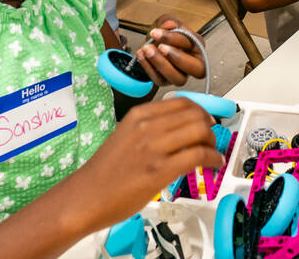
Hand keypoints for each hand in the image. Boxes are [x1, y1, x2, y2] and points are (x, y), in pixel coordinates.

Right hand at [73, 97, 222, 231]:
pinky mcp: (160, 170)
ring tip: (212, 154)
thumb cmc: (105, 172)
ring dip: (213, 143)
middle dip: (210, 127)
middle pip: (196, 114)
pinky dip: (212, 158)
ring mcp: (154, 147)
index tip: (206, 122)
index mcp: (139, 114)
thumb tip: (179, 129)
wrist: (86, 196)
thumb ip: (150, 128)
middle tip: (211, 140)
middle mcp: (148, 125)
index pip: (183, 102)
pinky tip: (212, 165)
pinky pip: (198, 155)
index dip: (201, 112)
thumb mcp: (126, 135)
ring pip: (200, 131)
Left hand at [135, 17, 206, 86]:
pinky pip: (160, 80)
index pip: (193, 44)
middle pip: (198, 69)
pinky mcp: (166, 81)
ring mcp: (181, 74)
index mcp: (198, 46)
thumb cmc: (165, 33)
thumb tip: (169, 25)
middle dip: (177, 58)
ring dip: (161, 64)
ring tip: (147, 49)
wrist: (153, 42)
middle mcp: (194, 63)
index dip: (174, 38)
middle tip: (160, 47)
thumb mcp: (167, 22)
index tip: (156, 32)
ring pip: (178, 79)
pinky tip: (141, 55)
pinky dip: (149, 68)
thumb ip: (169, 22)